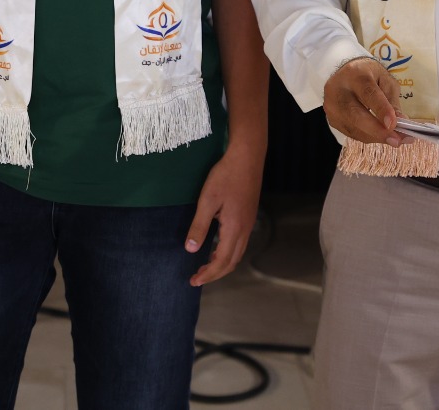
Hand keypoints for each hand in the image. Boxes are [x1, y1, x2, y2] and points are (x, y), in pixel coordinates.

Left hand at [185, 145, 263, 286]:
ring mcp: (249, 223)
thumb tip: (190, 249)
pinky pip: (240, 242)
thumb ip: (199, 226)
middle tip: (197, 277)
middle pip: (232, 262)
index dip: (208, 275)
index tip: (194, 281)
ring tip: (205, 265)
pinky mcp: (249, 215)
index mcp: (234, 228)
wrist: (247, 157)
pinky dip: (228, 252)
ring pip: (237, 253)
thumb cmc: (226, 176)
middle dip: (215, 273)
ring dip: (222, 263)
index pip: (222, 262)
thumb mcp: (207, 200)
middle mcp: (245, 229)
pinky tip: (217, 246)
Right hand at [323, 57, 408, 145]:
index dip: (381, 109)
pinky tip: (380, 136)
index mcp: (355, 73)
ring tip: (395, 140)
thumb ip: (393, 102)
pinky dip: (368, 137)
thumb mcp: (386, 82)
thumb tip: (402, 124)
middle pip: (355, 114)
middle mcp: (337, 89)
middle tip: (396, 140)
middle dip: (377, 130)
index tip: (393, 124)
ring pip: (353, 128)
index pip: (367, 93)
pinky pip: (351, 133)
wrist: (346, 75)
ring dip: (375, 137)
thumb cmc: (370, 77)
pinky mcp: (331, 119)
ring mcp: (331, 105)